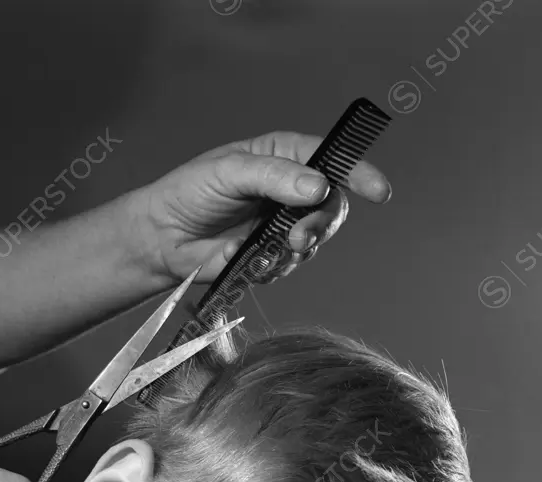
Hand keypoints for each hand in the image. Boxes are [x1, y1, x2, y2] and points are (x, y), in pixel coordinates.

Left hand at [129, 130, 390, 284]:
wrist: (163, 239)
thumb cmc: (190, 192)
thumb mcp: (230, 172)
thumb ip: (274, 176)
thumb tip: (317, 186)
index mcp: (283, 156)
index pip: (331, 158)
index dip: (358, 172)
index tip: (377, 191)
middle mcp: (289, 189)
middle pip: (332, 204)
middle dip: (322, 223)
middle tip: (300, 236)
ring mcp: (282, 224)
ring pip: (317, 238)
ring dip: (300, 248)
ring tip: (271, 250)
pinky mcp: (271, 254)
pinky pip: (292, 263)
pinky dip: (277, 266)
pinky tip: (253, 261)